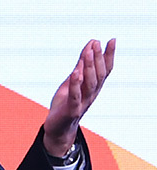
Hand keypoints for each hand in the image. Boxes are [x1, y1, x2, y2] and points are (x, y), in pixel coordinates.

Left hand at [43, 39, 114, 155]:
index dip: (109, 56)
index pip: (105, 70)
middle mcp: (91, 94)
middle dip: (98, 58)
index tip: (112, 40)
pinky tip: (76, 72)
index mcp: (93, 87)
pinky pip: (75, 96)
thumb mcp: (73, 81)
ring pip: (89, 84)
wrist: (58, 128)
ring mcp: (82, 103)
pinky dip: (76, 84)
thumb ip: (80, 66)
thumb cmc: (65, 103)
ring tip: (88, 52)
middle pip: (99, 75)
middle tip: (96, 42)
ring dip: (89, 67)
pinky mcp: (72, 110)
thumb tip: (89, 47)